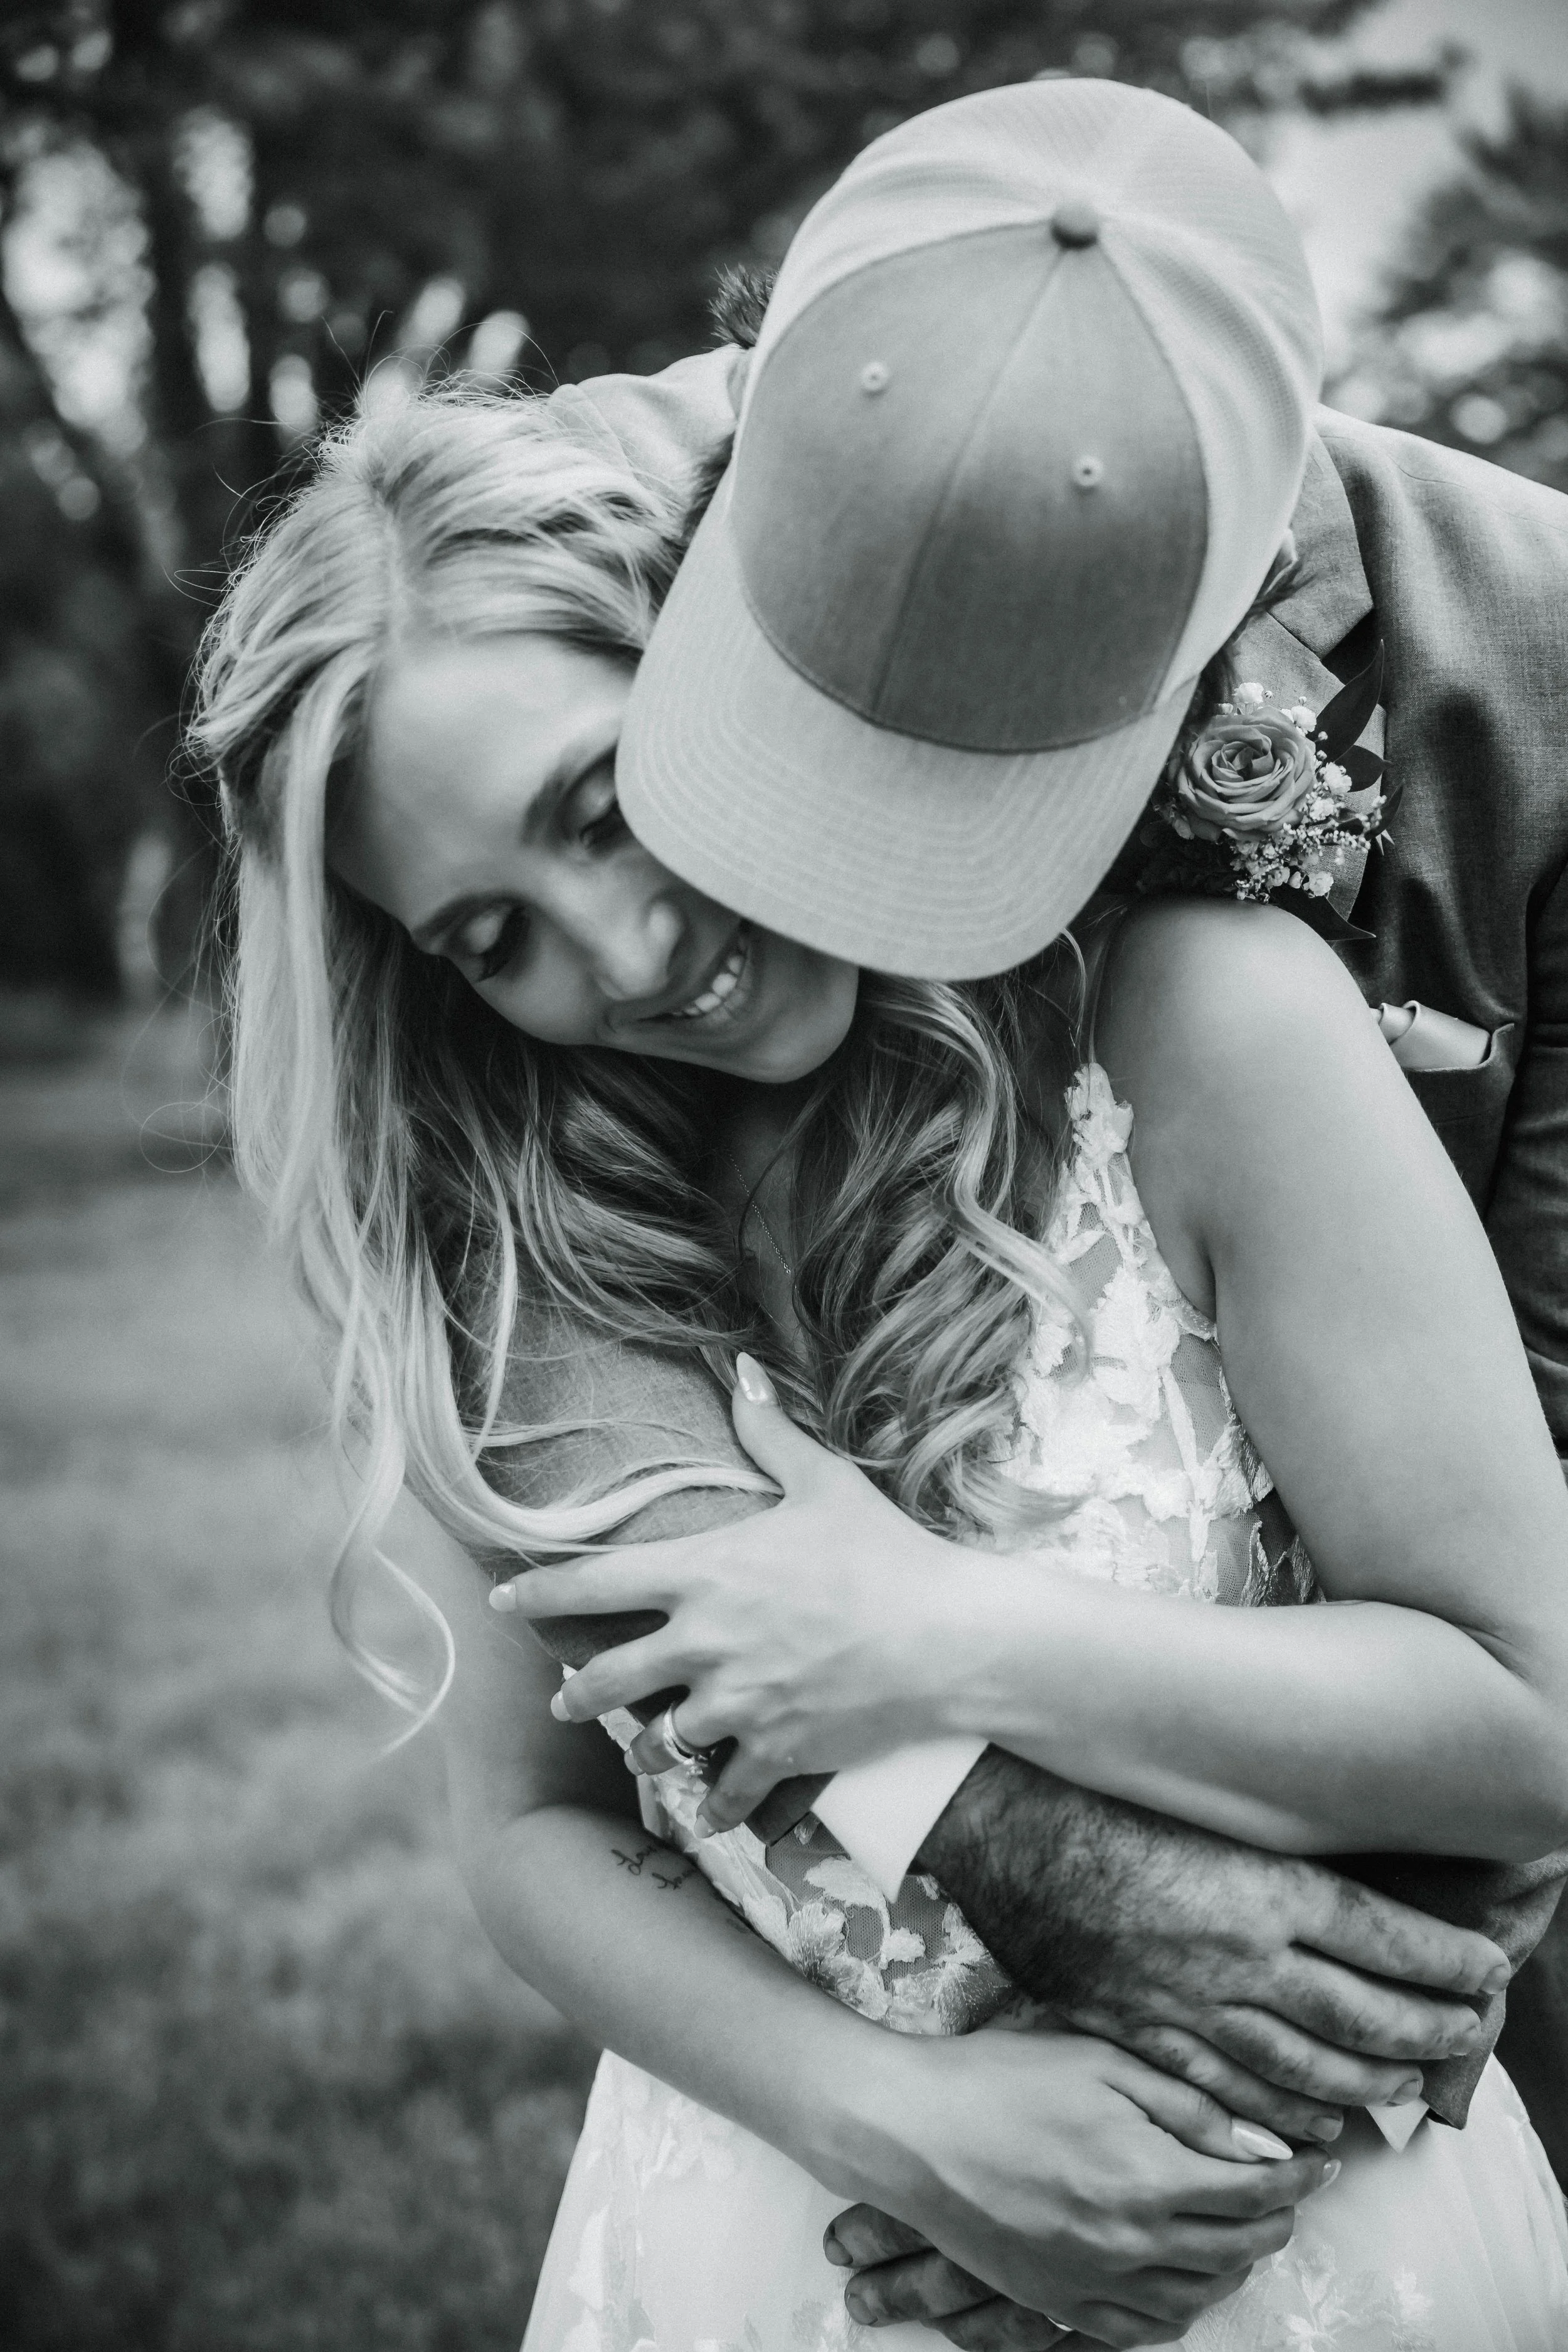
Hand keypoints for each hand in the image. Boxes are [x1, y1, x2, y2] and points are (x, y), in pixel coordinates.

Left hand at [495, 1354, 972, 1824]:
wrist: (947, 1636)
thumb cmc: (885, 1552)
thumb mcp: (824, 1482)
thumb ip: (770, 1432)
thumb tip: (740, 1369)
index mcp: (704, 1574)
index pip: (593, 1584)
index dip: (537, 1595)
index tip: (503, 1602)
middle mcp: (704, 1645)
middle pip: (604, 1681)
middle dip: (575, 1693)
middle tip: (563, 1697)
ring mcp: (736, 1706)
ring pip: (656, 1745)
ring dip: (644, 1750)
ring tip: (642, 1751)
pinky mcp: (776, 1752)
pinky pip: (724, 1794)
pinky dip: (715, 1806)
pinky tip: (711, 1812)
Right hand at [835, 2027, 1335, 2346]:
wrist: (910, 2131)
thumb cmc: (1000, 2079)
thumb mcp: (1100, 2061)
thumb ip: (1188, 2105)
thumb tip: (1259, 2142)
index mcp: (1146, 2179)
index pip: (1256, 2192)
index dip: (1300, 2175)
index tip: (1322, 2157)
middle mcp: (1129, 2243)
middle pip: (1238, 2250)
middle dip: (1277, 2218)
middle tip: (1288, 2189)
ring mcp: (1091, 2281)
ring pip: (1198, 2298)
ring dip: (1235, 2267)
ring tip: (1243, 2229)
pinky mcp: (1056, 2301)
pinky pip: (1141, 2330)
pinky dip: (1179, 2309)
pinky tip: (1184, 2279)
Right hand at [924, 1749, 1509, 2141]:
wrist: (1002, 1830)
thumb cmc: (1103, 1797)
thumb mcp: (1210, 1809)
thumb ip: (1279, 1856)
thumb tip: (1355, 1894)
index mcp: (1262, 1885)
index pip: (1386, 1935)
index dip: (1446, 1959)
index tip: (1486, 1968)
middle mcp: (1240, 1955)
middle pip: (1362, 2011)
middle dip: (1428, 2028)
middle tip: (1466, 2033)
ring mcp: (1192, 2005)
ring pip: (1306, 2064)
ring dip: (1369, 2079)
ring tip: (1408, 2084)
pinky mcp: (1144, 2035)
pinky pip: (1231, 2093)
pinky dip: (1282, 2114)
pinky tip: (1314, 2123)